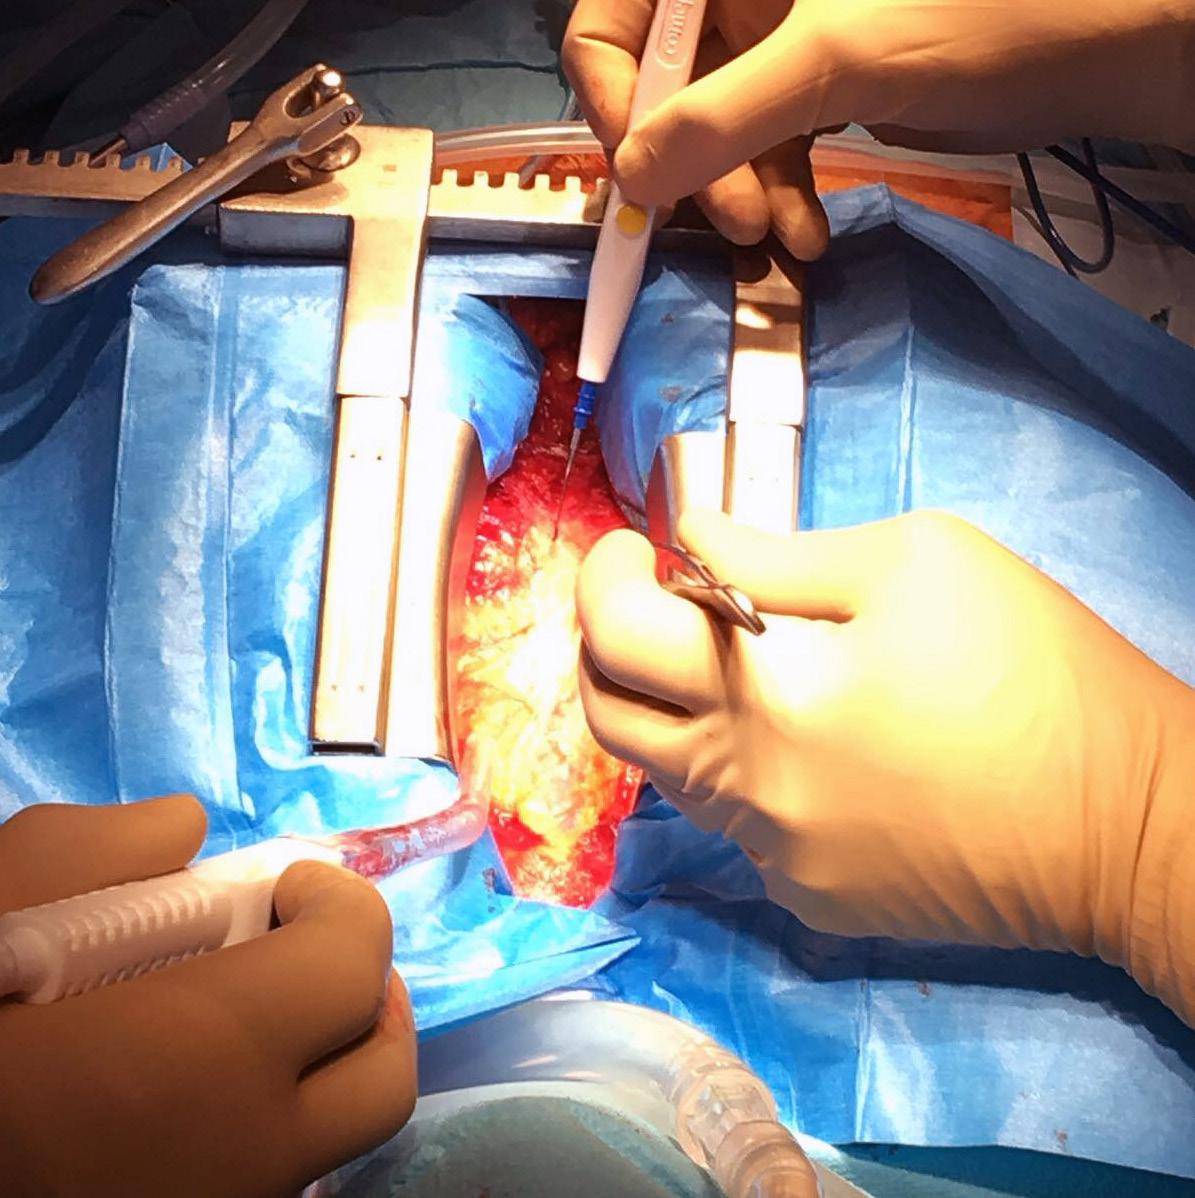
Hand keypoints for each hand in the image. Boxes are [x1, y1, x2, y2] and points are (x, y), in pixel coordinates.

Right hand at [0, 796, 415, 1197]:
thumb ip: (89, 850)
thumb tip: (182, 831)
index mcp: (200, 1060)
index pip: (350, 965)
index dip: (339, 904)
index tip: (289, 886)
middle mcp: (237, 1161)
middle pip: (381, 1076)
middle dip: (367, 997)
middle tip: (311, 951)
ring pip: (332, 1143)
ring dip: (324, 1066)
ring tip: (258, 1018)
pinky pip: (269, 1183)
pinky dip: (265, 1126)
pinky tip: (194, 1093)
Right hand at [562, 0, 1194, 258]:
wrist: (1089, 45)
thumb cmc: (972, 16)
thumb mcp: (830, 59)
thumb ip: (720, 115)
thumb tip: (630, 180)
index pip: (614, 25)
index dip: (615, 104)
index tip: (643, 178)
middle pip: (663, 90)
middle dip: (694, 169)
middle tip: (734, 224)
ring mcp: (774, 44)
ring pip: (715, 136)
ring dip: (741, 199)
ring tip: (779, 242)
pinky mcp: (812, 90)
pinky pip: (765, 154)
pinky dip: (779, 200)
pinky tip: (807, 236)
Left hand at [577, 510, 1194, 1021]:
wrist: (1130, 823)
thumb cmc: (1034, 667)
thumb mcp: (915, 563)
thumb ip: (776, 554)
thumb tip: (688, 540)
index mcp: (762, 694)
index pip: (617, 632)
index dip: (604, 575)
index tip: (631, 550)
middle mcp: (746, 789)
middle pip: (610, 718)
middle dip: (603, 648)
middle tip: (645, 603)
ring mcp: (774, 857)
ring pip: (668, 775)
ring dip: (668, 707)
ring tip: (722, 661)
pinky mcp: (809, 897)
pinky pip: (739, 825)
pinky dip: (740, 770)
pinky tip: (806, 743)